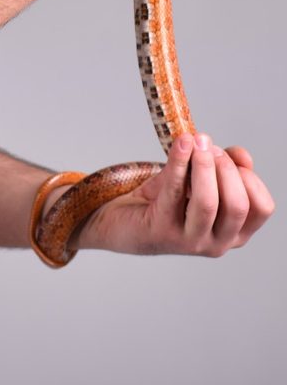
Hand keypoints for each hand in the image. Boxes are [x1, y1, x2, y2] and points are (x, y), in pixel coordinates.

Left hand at [77, 133, 274, 256]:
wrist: (122, 220)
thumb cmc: (165, 200)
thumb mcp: (198, 182)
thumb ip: (222, 169)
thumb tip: (243, 155)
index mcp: (235, 232)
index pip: (262, 208)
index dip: (250, 177)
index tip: (231, 154)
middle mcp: (219, 243)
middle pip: (238, 205)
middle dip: (226, 168)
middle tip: (208, 145)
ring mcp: (191, 241)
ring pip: (208, 202)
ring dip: (203, 166)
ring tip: (195, 142)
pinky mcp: (162, 230)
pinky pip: (174, 192)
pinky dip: (178, 163)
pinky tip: (180, 144)